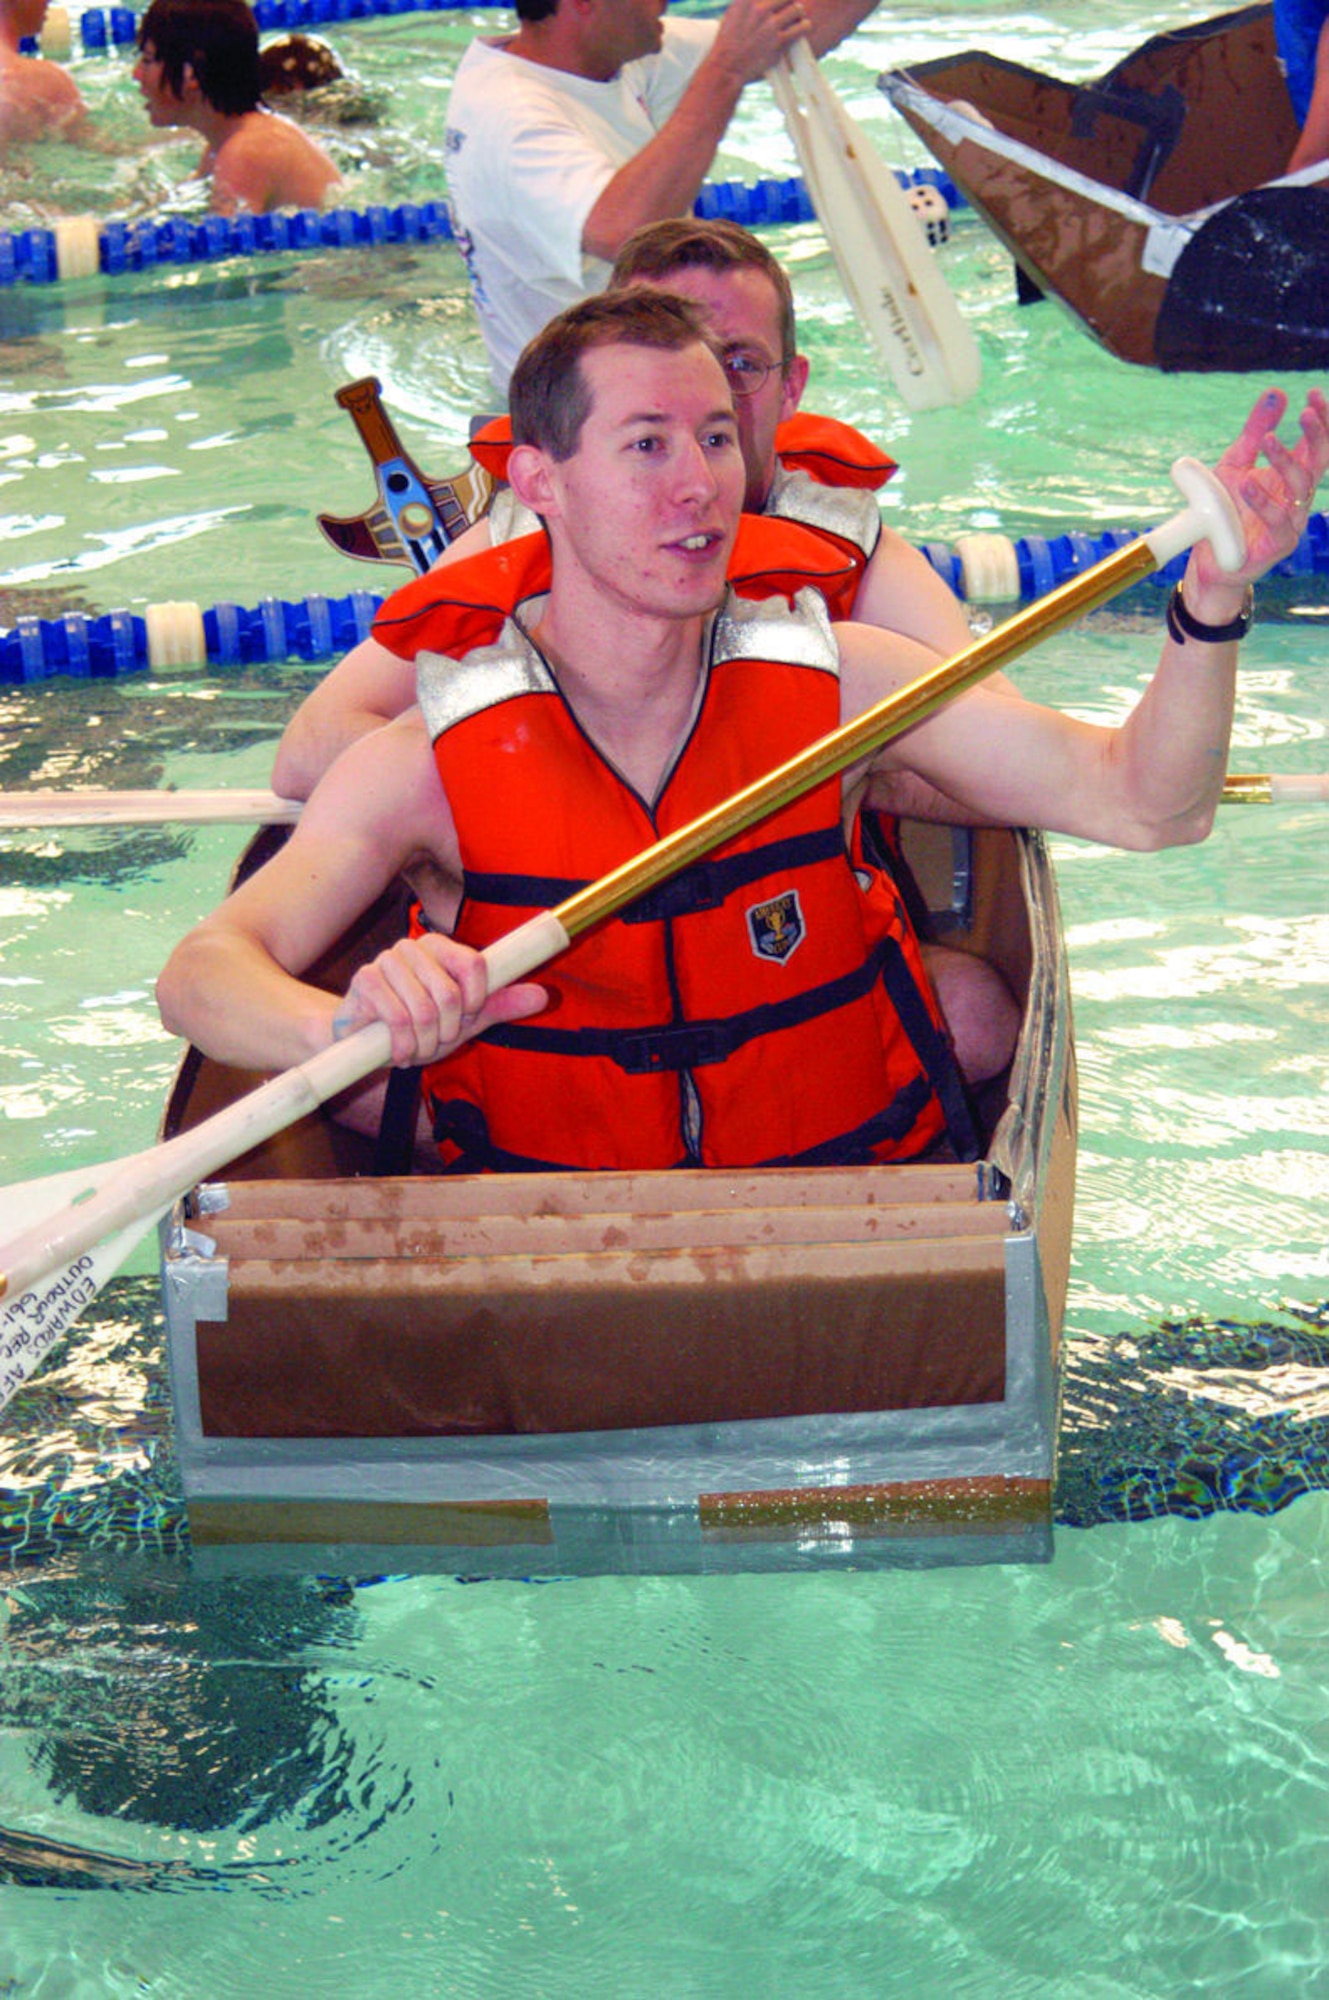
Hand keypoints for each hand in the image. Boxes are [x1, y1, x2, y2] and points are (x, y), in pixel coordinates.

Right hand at [334, 933, 545, 1066]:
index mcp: (442, 947)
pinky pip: (397, 1019)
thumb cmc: (416, 1025)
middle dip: (447, 1031)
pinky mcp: (365, 980)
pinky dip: (404, 1047)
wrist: (361, 1040)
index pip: (475, 965)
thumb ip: (500, 1004)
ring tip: (416, 1048)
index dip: (476, 1001)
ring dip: (424, 1043)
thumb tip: (543, 995)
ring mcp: (387, 961)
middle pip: (451, 994)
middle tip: (435, 1040)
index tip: (466, 1018)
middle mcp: (414, 947)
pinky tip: (398, 1052)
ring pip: (424, 1011)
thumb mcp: (464, 1018)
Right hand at [713, 0, 811, 83]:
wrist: (727, 67)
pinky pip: (801, 28)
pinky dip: (805, 26)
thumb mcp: (734, 11)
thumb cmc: (729, 39)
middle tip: (790, 7)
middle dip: (790, 0)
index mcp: (747, 0)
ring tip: (798, 17)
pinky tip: (802, 28)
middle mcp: (759, 10)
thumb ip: (748, 0)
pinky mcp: (779, 42)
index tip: (780, 1)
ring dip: (799, 12)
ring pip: (797, 9)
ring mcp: (770, 26)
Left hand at [1188, 387, 1328, 607]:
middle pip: (1318, 462)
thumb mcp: (1236, 463)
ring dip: (1285, 462)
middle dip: (1317, 436)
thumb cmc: (1226, 510)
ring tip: (1267, 441)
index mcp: (1291, 476)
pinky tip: (1249, 484)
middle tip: (1305, 413)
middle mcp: (1296, 498)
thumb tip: (1278, 391)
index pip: (1317, 445)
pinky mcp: (1277, 546)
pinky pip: (1278, 523)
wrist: (1208, 559)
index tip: (1314, 394)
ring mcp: (1291, 522)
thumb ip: (1255, 431)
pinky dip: (1264, 503)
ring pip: (1300, 489)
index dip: (1322, 421)